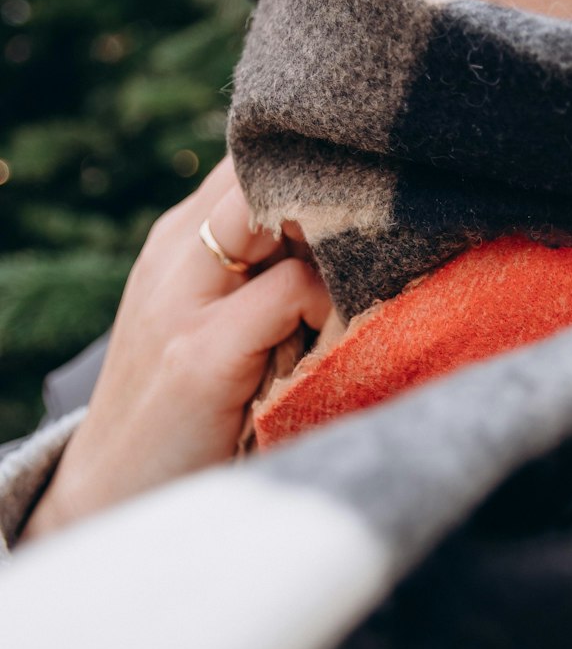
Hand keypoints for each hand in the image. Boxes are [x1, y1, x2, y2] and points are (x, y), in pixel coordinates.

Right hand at [23, 157, 338, 539]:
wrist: (111, 491)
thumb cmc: (185, 406)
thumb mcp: (214, 318)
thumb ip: (263, 269)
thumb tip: (355, 231)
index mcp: (181, 236)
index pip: (256, 157)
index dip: (320, 166)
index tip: (374, 193)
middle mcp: (177, 252)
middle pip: (266, 166)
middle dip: (335, 187)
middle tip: (385, 231)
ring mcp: (183, 300)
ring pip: (278, 210)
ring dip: (337, 242)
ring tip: (363, 289)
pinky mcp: (201, 353)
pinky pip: (295, 289)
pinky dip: (333, 305)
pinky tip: (335, 341)